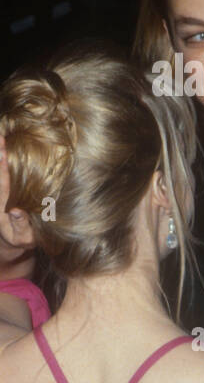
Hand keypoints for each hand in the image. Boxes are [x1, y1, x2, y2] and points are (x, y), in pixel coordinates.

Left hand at [0, 134, 35, 259]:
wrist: (9, 244)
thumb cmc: (20, 241)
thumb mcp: (23, 239)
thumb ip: (20, 226)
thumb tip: (17, 210)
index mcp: (3, 208)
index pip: (3, 185)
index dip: (3, 169)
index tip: (3, 153)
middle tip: (0, 138)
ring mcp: (1, 196)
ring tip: (1, 138)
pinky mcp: (3, 194)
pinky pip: (2, 178)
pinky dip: (1, 164)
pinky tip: (3, 150)